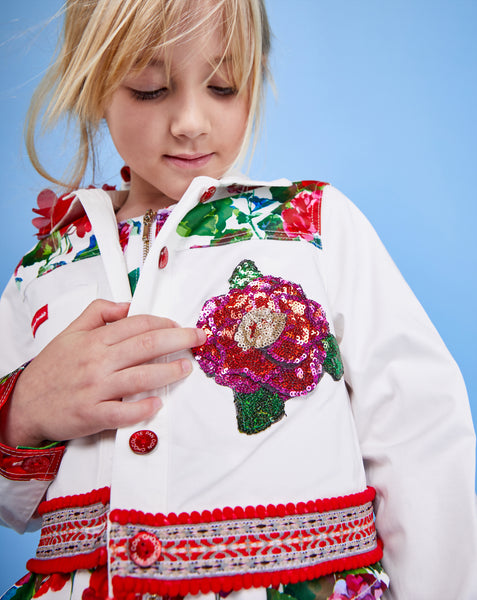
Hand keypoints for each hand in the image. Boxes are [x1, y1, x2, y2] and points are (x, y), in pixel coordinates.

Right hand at [0, 300, 205, 447]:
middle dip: (178, 339)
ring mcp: (96, 389)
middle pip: (146, 346)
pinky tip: (158, 403)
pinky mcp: (93, 415)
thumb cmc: (51, 369)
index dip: (163, 322)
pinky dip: (143, 409)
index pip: (137, 325)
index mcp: (94, 340)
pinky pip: (123, 413)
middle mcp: (97, 362)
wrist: (25, 404)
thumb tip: (125, 304)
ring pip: (141, 377)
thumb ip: (97, 313)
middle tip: (198, 338)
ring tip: (186, 367)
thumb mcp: (70, 331)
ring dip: (169, 372)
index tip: (179, 324)